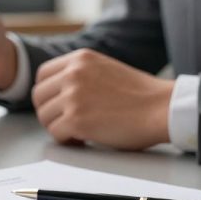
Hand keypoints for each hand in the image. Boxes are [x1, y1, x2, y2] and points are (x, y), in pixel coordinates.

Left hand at [31, 49, 173, 149]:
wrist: (162, 108)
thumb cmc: (141, 94)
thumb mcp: (105, 69)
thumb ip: (81, 75)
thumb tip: (59, 92)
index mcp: (80, 59)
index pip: (43, 74)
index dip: (48, 93)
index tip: (58, 104)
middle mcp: (73, 73)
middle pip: (38, 96)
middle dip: (49, 112)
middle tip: (65, 122)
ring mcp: (73, 96)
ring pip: (44, 117)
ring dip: (58, 127)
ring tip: (78, 131)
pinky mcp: (76, 119)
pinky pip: (56, 134)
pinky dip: (67, 140)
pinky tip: (83, 139)